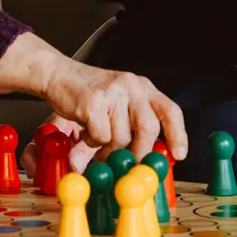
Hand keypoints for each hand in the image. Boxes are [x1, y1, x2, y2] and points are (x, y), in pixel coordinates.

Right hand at [0, 33, 187, 171]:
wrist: (57, 74)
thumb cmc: (88, 92)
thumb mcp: (119, 100)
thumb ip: (133, 122)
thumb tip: (145, 158)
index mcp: (142, 87)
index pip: (170, 111)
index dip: (178, 135)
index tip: (178, 155)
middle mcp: (132, 86)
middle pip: (148, 129)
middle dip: (138, 152)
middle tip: (127, 163)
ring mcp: (113, 93)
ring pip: (122, 137)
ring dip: (108, 148)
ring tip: (97, 139)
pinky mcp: (94, 102)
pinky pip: (100, 136)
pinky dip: (92, 141)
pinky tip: (86, 129)